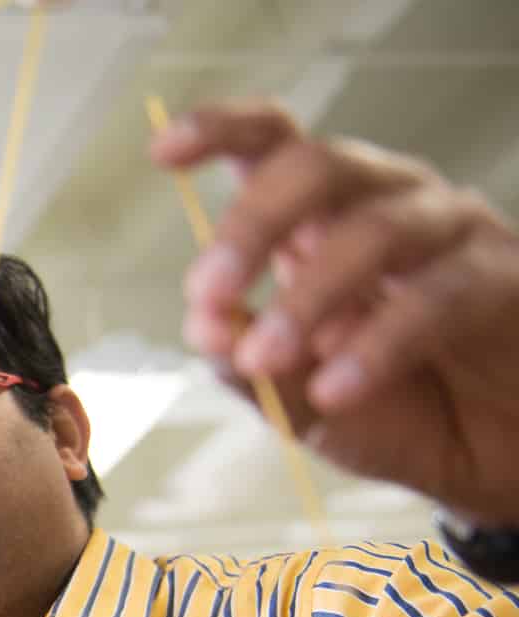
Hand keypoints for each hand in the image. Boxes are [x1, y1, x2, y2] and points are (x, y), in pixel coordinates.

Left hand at [152, 99, 518, 526]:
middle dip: (251, 227)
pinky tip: (335, 390)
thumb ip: (243, 362)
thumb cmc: (387, 407)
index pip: (275, 141)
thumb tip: (202, 327)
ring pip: (375, 231)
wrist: (484, 454)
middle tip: (207, 295)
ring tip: (265, 360)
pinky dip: (375, 348)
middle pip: (317, 167)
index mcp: (322, 214)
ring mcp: (451, 231)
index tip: (163, 151)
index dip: (222, 130)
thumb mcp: (293, 395)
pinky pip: (437, 297)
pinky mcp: (503, 277)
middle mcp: (387, 201)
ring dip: (306, 297)